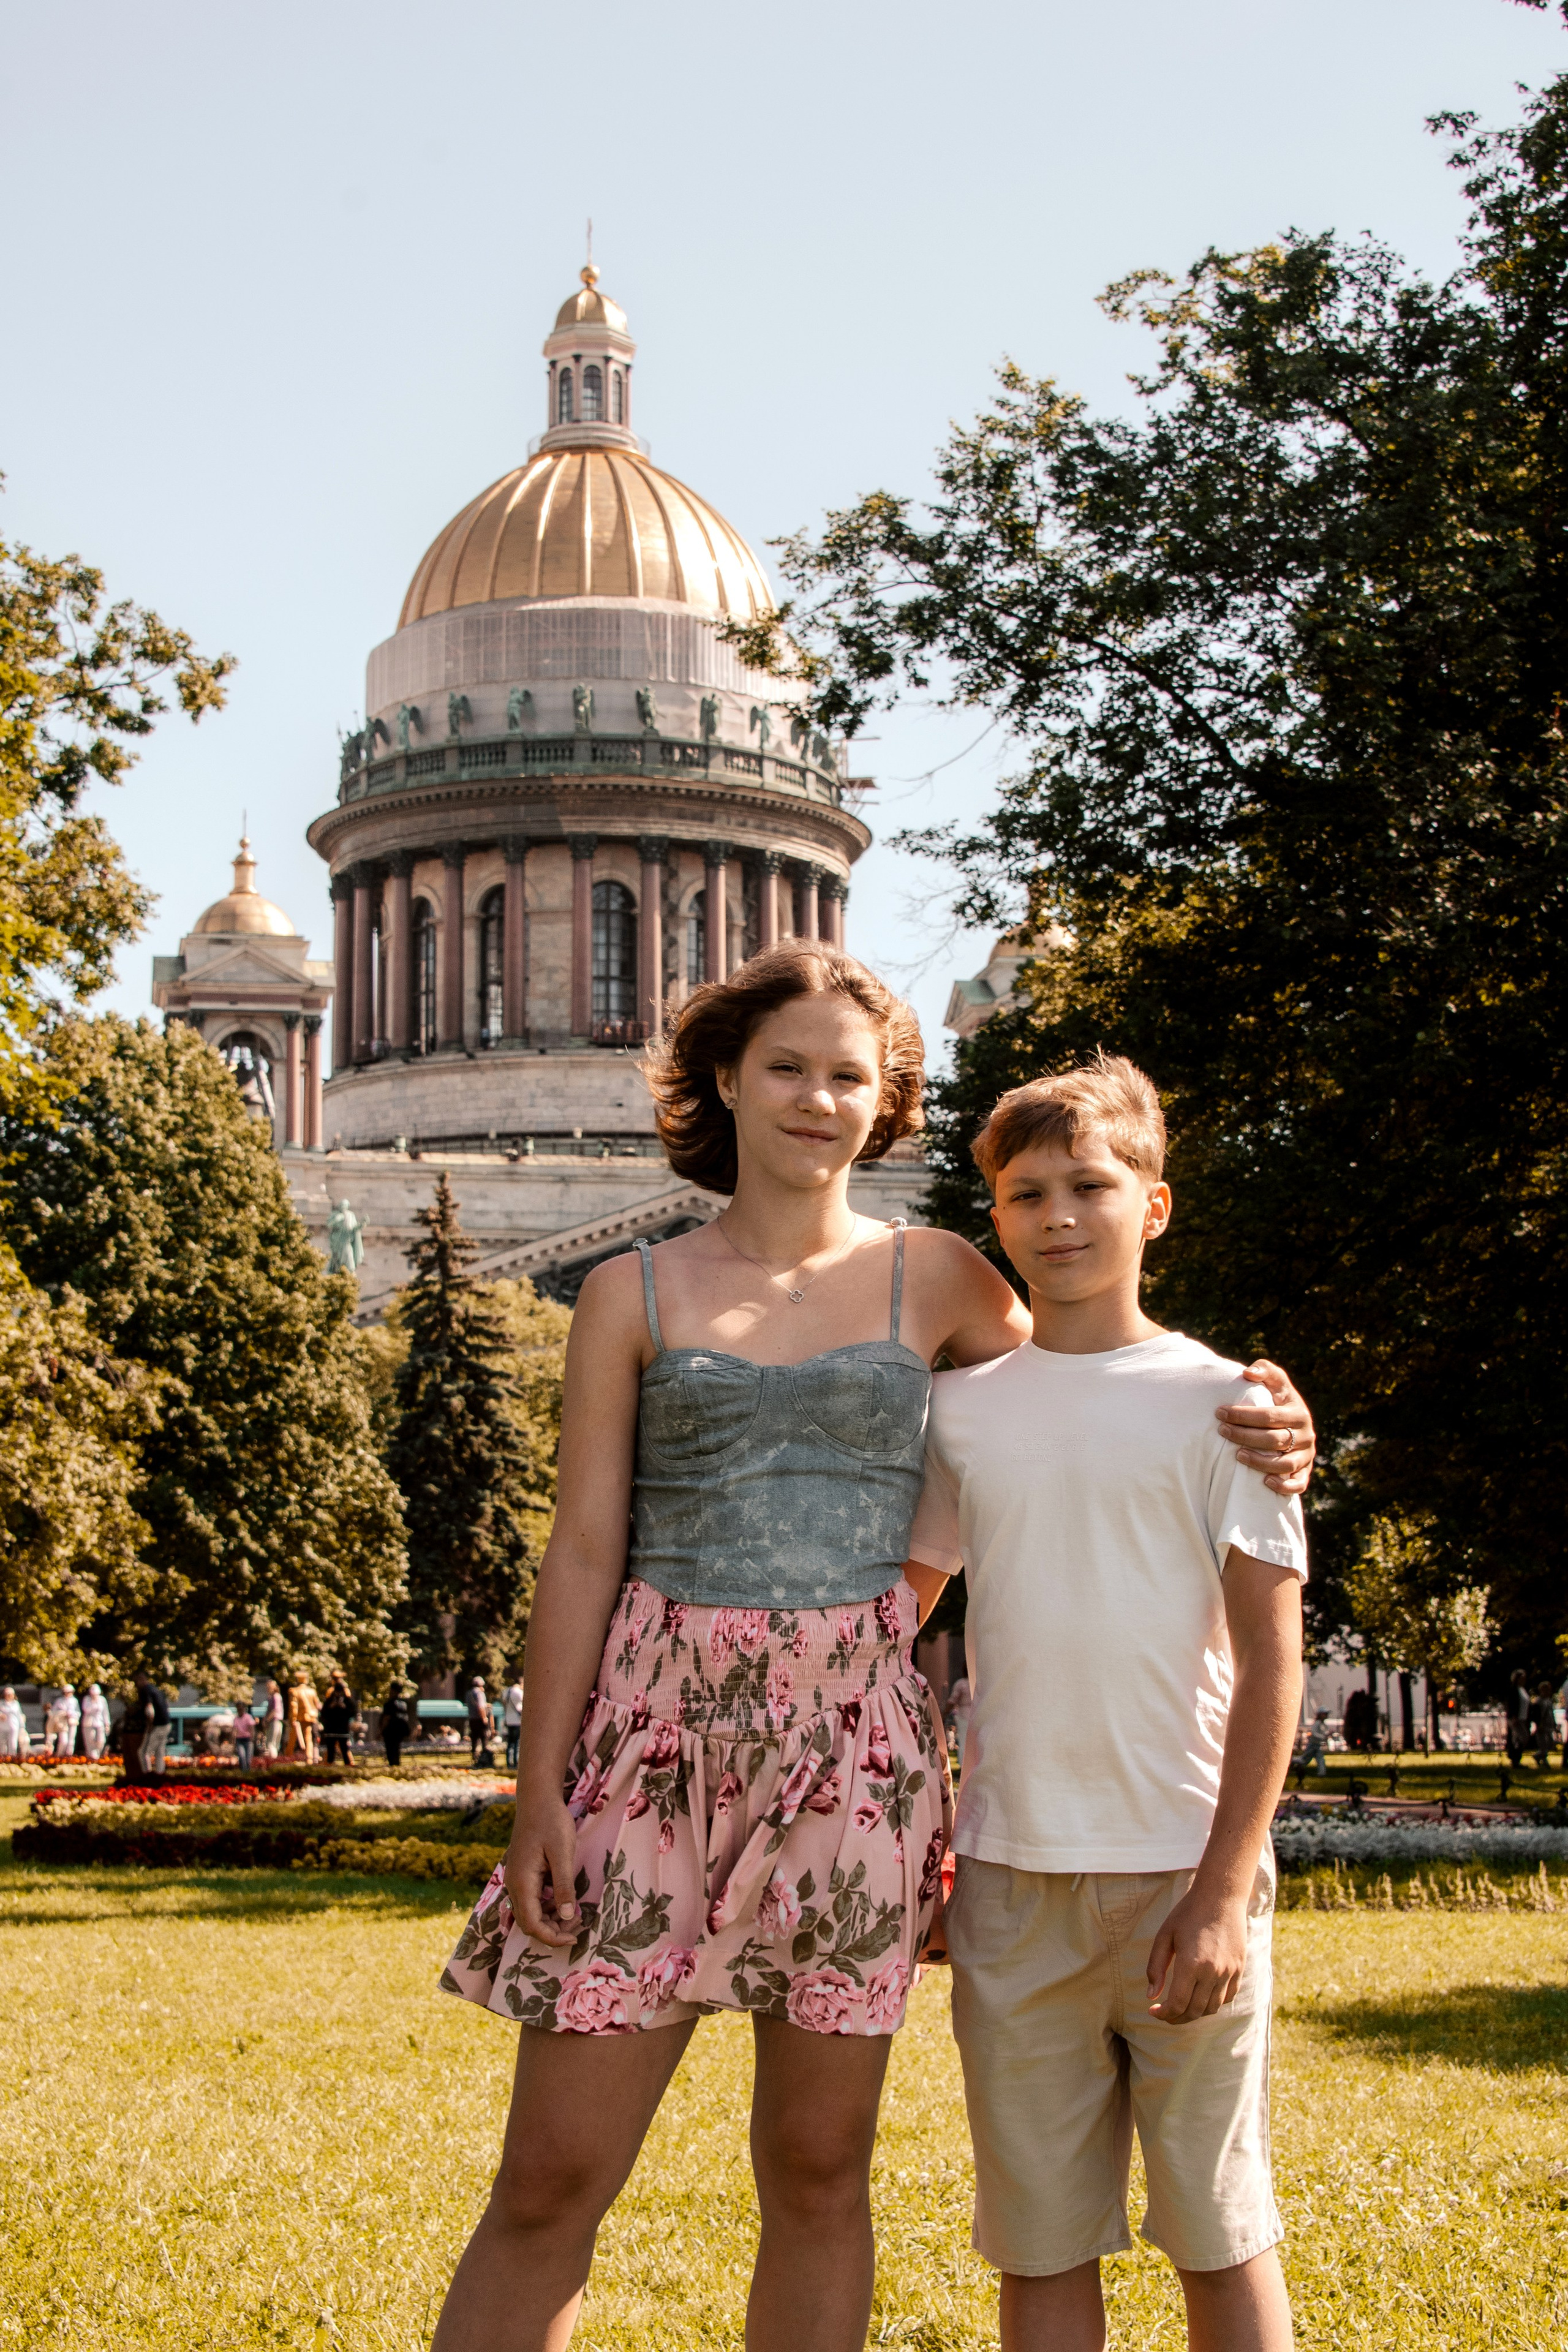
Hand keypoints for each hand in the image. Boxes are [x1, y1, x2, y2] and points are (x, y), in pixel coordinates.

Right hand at [504, 1796, 581, 1946]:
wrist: (537, 1798)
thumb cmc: (551, 1821)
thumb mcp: (562, 1852)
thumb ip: (564, 1885)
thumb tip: (568, 1916)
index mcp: (522, 1882)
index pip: (532, 1924)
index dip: (552, 1937)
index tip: (574, 1938)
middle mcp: (514, 1884)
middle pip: (528, 1922)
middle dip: (552, 1931)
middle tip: (577, 1927)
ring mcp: (517, 1878)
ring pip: (529, 1912)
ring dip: (550, 1919)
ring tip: (575, 1915)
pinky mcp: (522, 1873)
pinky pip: (531, 1899)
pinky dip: (546, 1906)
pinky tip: (564, 1900)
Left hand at [1146, 1883, 1248, 2021]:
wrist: (1221, 1897)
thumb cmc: (1188, 1913)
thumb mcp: (1165, 1935)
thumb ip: (1156, 1967)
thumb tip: (1151, 1995)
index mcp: (1191, 1964)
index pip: (1177, 2003)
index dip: (1164, 2014)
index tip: (1152, 2011)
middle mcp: (1213, 1972)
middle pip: (1195, 2011)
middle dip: (1177, 2018)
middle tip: (1165, 2014)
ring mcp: (1229, 1972)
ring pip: (1212, 2008)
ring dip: (1195, 2014)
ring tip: (1181, 2008)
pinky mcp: (1239, 1969)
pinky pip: (1227, 1998)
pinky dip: (1213, 2003)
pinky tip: (1200, 1997)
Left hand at [1215, 1359, 1315, 1494]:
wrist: (1296, 1423)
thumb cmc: (1279, 1400)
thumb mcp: (1277, 1382)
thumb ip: (1265, 1370)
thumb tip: (1247, 1373)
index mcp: (1298, 1412)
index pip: (1269, 1415)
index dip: (1243, 1415)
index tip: (1220, 1413)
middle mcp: (1305, 1434)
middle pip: (1274, 1439)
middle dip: (1245, 1435)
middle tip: (1222, 1431)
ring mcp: (1306, 1454)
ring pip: (1285, 1463)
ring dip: (1260, 1461)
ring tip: (1237, 1455)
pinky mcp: (1305, 1471)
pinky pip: (1299, 1483)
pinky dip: (1284, 1485)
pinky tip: (1265, 1482)